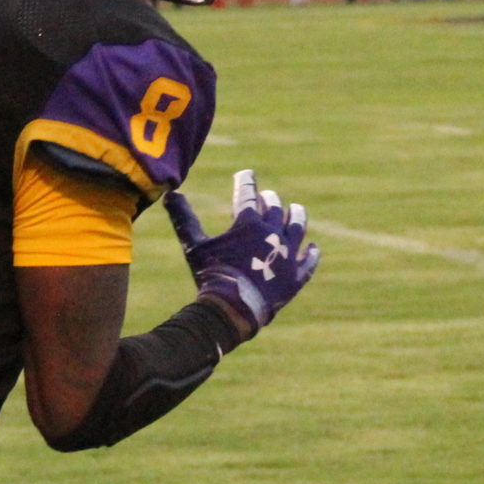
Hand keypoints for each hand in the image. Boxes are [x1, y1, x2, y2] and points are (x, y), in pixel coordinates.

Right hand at [165, 168, 318, 334]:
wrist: (233, 309)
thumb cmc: (211, 276)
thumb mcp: (194, 245)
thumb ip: (183, 218)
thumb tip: (170, 193)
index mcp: (249, 223)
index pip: (248, 194)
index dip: (246, 181)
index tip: (246, 173)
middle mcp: (273, 234)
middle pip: (275, 208)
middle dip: (269, 199)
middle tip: (266, 196)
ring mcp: (287, 254)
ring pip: (297, 227)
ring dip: (296, 216)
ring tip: (295, 210)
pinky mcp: (296, 276)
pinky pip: (308, 262)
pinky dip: (312, 254)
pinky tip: (313, 248)